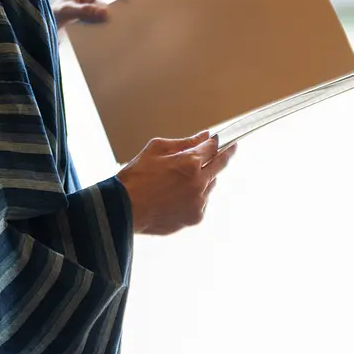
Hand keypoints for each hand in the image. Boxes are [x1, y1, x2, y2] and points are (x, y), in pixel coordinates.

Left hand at [52, 0, 126, 27]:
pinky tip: (107, 33)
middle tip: (124, 15)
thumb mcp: (67, 10)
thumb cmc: (54, 14)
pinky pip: (100, 24)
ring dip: (108, 21)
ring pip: (104, 15)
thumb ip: (85, 11)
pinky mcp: (91, 21)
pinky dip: (103, 28)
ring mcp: (91, 10)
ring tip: (116, 27)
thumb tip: (105, 12)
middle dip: (113, 10)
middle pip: (106, 3)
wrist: (45, 28)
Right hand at [116, 131, 236, 235]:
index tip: (223, 140)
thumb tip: (204, 136)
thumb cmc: (136, 177)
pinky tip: (177, 196)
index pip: (213, 148)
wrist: (124, 209)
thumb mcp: (157, 150)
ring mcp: (198, 202)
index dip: (217, 142)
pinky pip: (202, 201)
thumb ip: (184, 142)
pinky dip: (195, 196)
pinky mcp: (195, 217)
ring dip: (204, 178)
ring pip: (211, 184)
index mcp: (190, 163)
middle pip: (220, 165)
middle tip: (230, 149)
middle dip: (224, 155)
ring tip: (181, 180)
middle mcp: (199, 183)